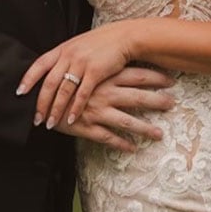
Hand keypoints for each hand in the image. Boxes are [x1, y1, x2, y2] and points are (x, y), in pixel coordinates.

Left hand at [18, 21, 138, 129]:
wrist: (122, 38)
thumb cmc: (99, 44)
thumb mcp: (77, 46)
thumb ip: (63, 58)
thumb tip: (49, 74)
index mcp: (62, 49)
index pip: (39, 65)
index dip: (28, 79)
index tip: (19, 93)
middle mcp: (68, 56)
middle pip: (49, 83)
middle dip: (41, 103)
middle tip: (36, 119)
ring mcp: (81, 64)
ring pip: (63, 91)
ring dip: (56, 110)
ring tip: (51, 123)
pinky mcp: (96, 72)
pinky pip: (82, 94)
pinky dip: (76, 108)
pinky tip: (72, 119)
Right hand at [54, 67, 175, 152]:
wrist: (37, 97)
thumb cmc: (61, 81)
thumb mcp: (80, 67)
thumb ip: (100, 67)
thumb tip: (120, 62)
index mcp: (103, 76)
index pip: (136, 74)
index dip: (154, 77)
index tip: (170, 79)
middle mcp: (103, 93)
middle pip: (137, 97)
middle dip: (157, 101)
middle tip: (173, 103)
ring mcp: (96, 111)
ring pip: (127, 121)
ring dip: (145, 128)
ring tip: (160, 134)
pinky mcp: (87, 128)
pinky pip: (109, 138)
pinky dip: (121, 144)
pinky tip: (133, 149)